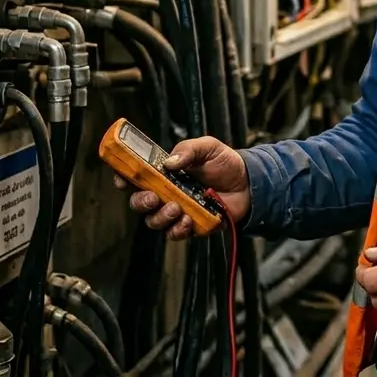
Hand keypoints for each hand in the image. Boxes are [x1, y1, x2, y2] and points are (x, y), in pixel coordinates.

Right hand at [112, 136, 250, 239]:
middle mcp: (166, 193)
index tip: (122, 179)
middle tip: (153, 198)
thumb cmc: (225, 163)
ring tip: (176, 208)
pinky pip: (175, 233)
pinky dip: (178, 229)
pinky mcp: (190, 226)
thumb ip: (189, 149)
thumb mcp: (208, 147)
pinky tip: (188, 220)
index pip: (138, 177)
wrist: (248, 183)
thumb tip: (170, 162)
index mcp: (166, 173)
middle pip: (140, 202)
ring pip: (154, 221)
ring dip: (160, 217)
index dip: (125, 178)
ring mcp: (177, 211)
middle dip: (141, 202)